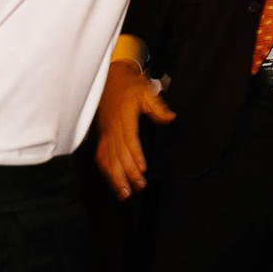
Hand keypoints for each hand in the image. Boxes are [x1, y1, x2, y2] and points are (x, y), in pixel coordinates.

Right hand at [94, 60, 174, 199]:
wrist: (111, 78)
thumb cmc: (130, 86)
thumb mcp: (146, 92)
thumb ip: (158, 107)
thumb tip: (171, 119)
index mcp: (124, 116)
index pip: (129, 139)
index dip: (135, 155)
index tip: (142, 169)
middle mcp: (113, 127)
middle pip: (118, 154)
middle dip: (127, 173)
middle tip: (137, 188)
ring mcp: (106, 133)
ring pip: (108, 159)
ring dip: (116, 177)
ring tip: (124, 193)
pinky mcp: (102, 136)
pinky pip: (102, 156)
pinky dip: (106, 170)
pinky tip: (112, 182)